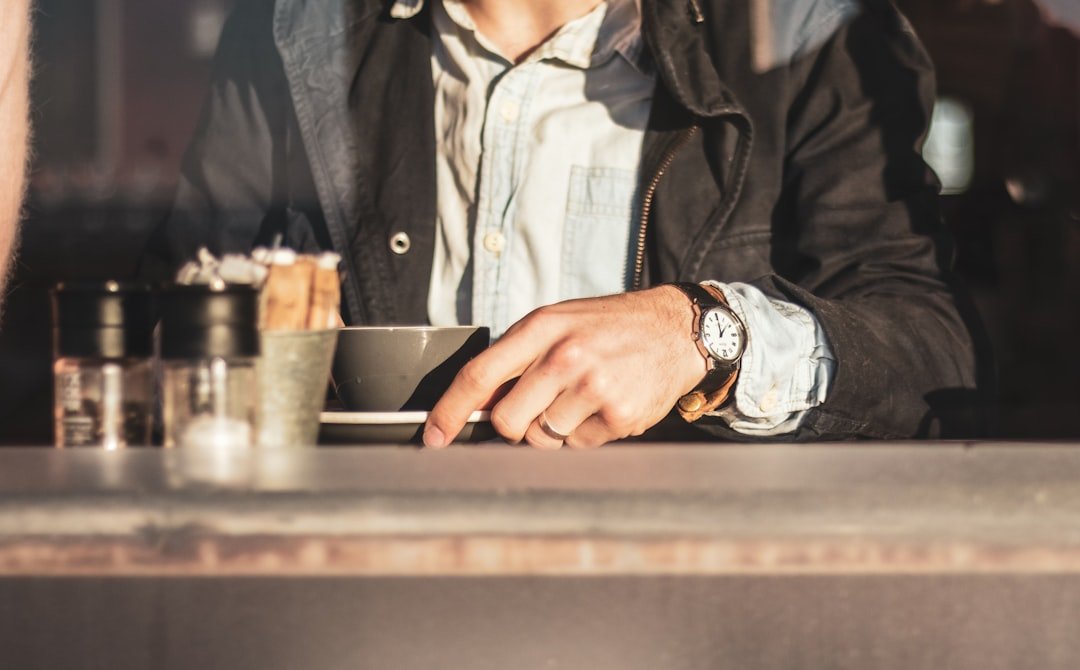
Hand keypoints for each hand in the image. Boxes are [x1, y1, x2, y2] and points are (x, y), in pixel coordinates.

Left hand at [423, 286, 707, 448]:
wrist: (677, 329)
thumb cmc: (610, 326)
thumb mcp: (559, 322)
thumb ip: (519, 357)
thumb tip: (478, 405)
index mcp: (542, 328)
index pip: (480, 375)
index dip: (449, 411)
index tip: (434, 436)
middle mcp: (565, 356)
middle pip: (507, 421)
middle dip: (515, 424)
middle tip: (539, 406)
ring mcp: (594, 387)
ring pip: (543, 438)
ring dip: (555, 429)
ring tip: (582, 398)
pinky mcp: (620, 415)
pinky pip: (580, 446)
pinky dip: (587, 434)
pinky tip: (605, 405)